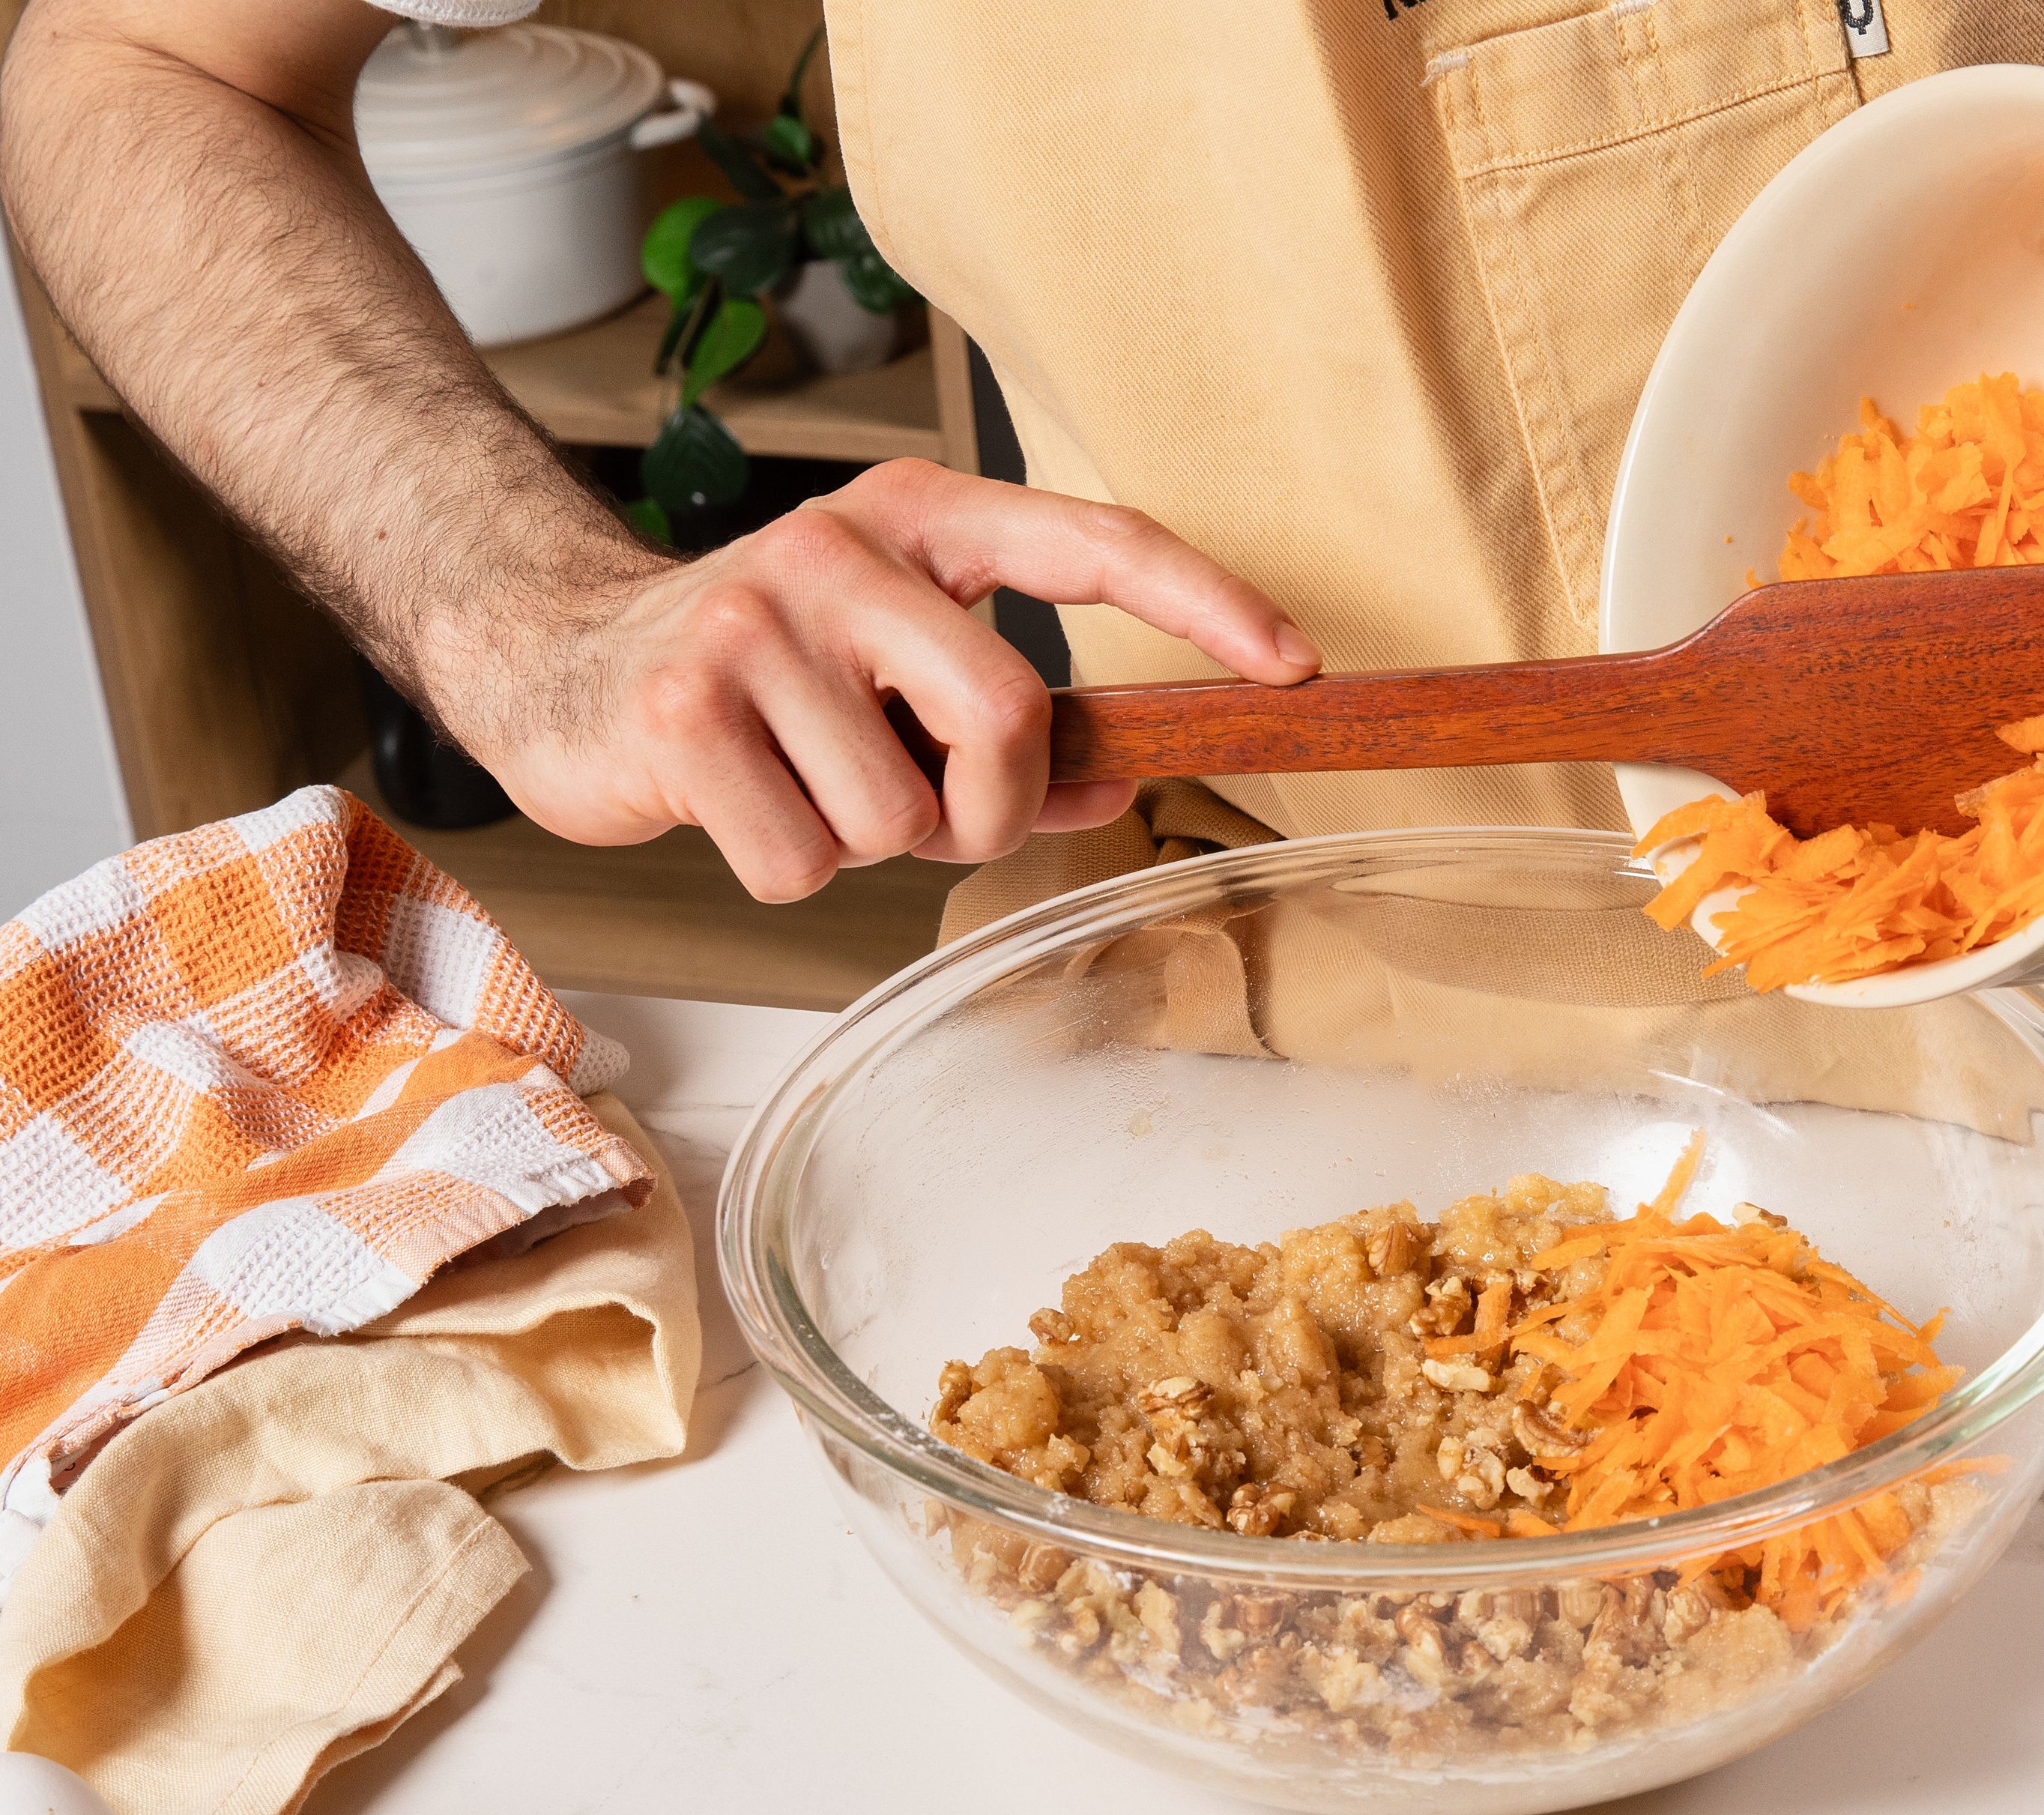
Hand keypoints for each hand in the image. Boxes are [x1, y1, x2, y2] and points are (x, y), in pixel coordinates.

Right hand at [427, 460, 1318, 901]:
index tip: (1293, 665)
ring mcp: (753, 625)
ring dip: (864, 843)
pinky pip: (801, 861)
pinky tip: (737, 807)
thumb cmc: (758, 676)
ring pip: (897, 814)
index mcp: (919, 519)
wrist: (553, 662)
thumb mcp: (895, 671)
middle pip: (1007, 714)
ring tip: (801, 786)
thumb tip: (1123, 785)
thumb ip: (1015, 727)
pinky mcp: (680, 715)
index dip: (1205, 603)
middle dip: (991, 808)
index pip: (1094, 542)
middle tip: (933, 814)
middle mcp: (840, 550)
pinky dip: (786, 870)